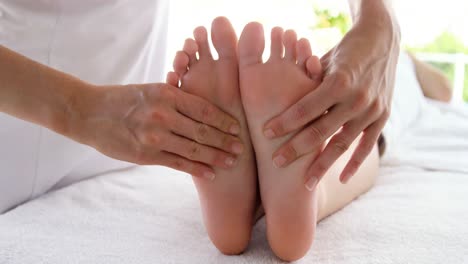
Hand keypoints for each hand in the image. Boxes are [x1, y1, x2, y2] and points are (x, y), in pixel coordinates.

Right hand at [68, 83, 243, 179]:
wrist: (90, 113)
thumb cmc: (124, 99)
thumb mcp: (152, 90)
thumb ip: (177, 99)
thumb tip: (204, 110)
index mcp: (167, 94)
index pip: (204, 109)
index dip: (224, 120)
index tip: (237, 128)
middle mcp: (163, 115)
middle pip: (203, 131)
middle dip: (226, 141)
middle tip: (242, 148)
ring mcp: (155, 137)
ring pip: (194, 149)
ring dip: (216, 157)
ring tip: (231, 162)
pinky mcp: (147, 155)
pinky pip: (178, 164)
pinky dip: (197, 169)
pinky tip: (211, 174)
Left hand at [262, 7, 399, 188]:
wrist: (381, 40)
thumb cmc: (343, 49)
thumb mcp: (324, 59)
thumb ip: (305, 80)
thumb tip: (275, 95)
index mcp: (338, 82)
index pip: (304, 108)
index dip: (284, 123)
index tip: (265, 134)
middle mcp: (356, 99)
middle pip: (320, 131)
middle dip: (296, 149)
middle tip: (276, 163)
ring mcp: (371, 111)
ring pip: (342, 145)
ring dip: (323, 165)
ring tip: (306, 183)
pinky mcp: (382, 118)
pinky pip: (366, 146)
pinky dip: (354, 164)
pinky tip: (340, 179)